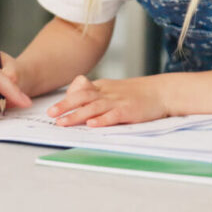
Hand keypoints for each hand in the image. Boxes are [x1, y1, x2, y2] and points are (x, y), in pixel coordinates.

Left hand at [47, 74, 168, 126]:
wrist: (162, 91)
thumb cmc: (137, 93)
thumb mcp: (114, 90)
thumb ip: (97, 95)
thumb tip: (78, 103)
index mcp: (103, 87)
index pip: (80, 90)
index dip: (66, 99)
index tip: (52, 109)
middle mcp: (107, 93)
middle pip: (82, 96)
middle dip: (64, 106)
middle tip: (50, 114)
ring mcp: (118, 101)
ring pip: (93, 107)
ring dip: (76, 115)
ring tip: (63, 122)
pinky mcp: (129, 111)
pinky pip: (113, 115)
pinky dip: (102, 120)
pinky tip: (92, 125)